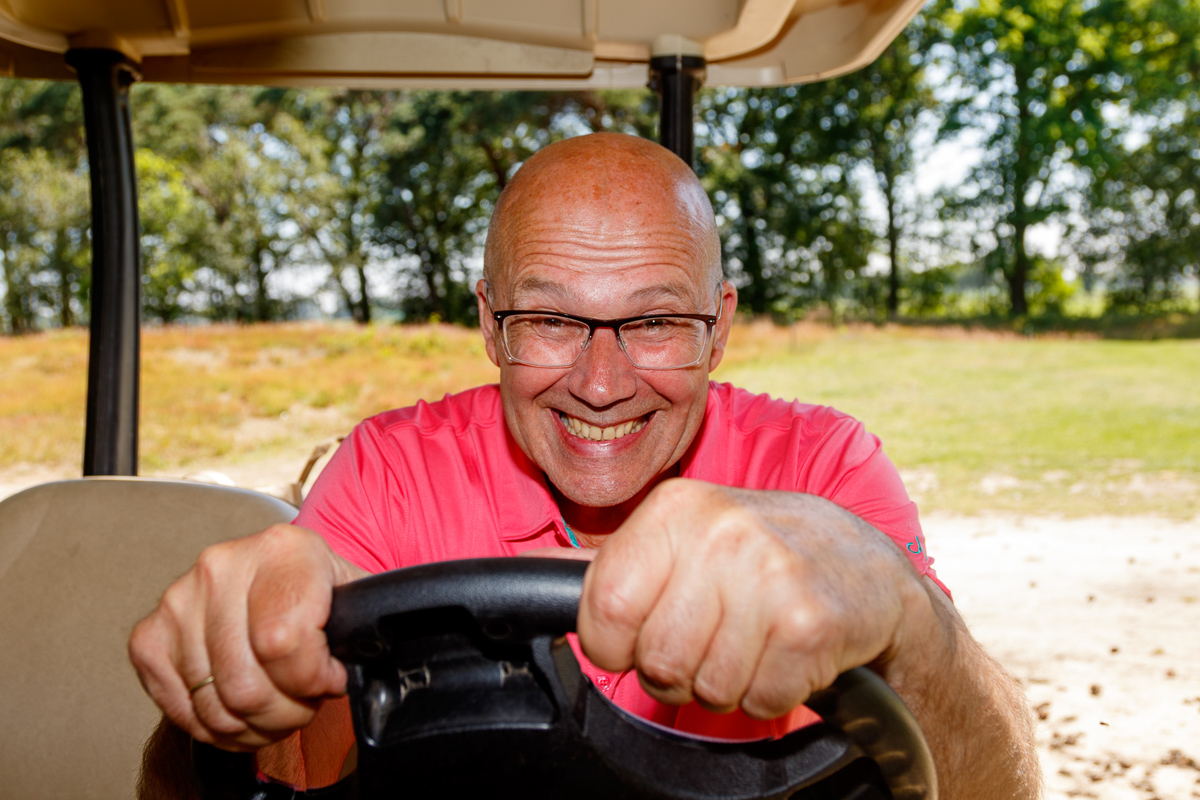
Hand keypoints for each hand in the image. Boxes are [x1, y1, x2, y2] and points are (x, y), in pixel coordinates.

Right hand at [128, 524, 368, 750]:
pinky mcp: (149, 636)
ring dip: (254, 725)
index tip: (328, 679)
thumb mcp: (351, 594)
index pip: (283, 642)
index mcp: (282, 550)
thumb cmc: (315, 589)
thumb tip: (359, 660)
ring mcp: (179, 600)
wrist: (275, 574)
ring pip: (216, 707)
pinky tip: (241, 710)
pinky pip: (180, 711)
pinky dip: (216, 727)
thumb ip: (359, 625)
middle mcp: (223, 566)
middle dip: (287, 712)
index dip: (311, 679)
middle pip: (246, 686)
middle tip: (303, 702)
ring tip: (277, 705)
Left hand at [575, 479, 933, 718]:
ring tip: (756, 639)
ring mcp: (769, 574)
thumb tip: (528, 572)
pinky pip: (759, 700)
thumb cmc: (763, 555)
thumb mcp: (687, 536)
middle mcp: (720, 532)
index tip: (650, 631)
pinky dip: (773, 693)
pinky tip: (788, 652)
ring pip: (706, 687)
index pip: (604, 610)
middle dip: (681, 669)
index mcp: (676, 508)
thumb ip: (615, 561)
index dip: (619, 644)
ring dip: (730, 681)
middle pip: (655, 659)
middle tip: (719, 636)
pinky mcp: (811, 623)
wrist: (868, 567)